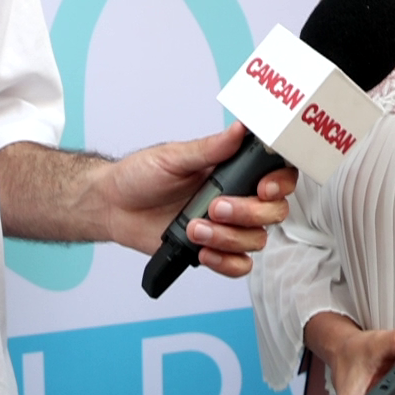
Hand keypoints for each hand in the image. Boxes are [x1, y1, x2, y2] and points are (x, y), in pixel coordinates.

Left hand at [98, 122, 295, 275]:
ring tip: (194, 228)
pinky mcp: (213, 250)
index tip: (264, 188)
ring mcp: (226, 227)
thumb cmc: (140, 175)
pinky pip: (238, 265)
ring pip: (255, 240)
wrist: (114, 206)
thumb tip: (239, 128)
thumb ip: (210, 148)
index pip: (277, 175)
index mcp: (233, 170)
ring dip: (228, 238)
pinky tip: (203, 251)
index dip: (280, 183)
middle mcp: (237, 198)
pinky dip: (225, 261)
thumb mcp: (173, 157)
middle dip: (248, 213)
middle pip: (273, 212)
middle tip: (215, 207)